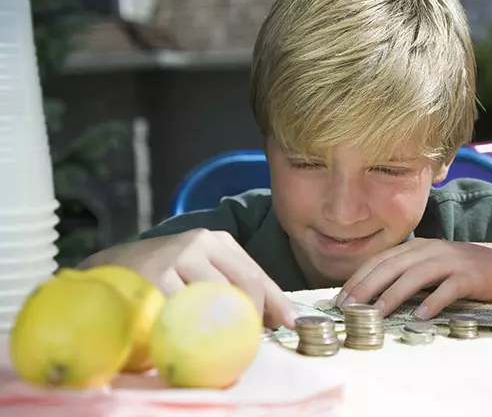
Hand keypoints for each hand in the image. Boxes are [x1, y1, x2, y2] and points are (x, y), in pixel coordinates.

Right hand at [81, 229, 298, 328]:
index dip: (276, 302)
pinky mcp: (155, 276)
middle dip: (254, 317)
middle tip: (252, 340)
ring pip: (218, 299)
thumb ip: (235, 288)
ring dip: (225, 326)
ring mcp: (176, 257)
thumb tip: (276, 318)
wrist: (109, 269)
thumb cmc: (165, 275)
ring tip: (222, 342)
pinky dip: (192, 329)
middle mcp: (201, 243)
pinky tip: (192, 338)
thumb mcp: (203, 272)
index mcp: (218, 241)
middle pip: (245, 285)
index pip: (257, 274)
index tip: (289, 323)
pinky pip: (185, 311)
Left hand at [335, 238, 491, 319]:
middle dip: (367, 287)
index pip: (379, 260)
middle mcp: (430, 250)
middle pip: (392, 266)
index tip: (340, 300)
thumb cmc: (463, 271)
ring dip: (393, 294)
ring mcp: (451, 261)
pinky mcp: (471, 276)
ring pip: (416, 275)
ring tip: (376, 314)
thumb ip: (406, 276)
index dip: (358, 278)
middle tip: (349, 308)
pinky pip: (449, 288)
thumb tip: (371, 300)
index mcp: (416, 247)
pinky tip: (421, 316)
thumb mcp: (430, 267)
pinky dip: (434, 302)